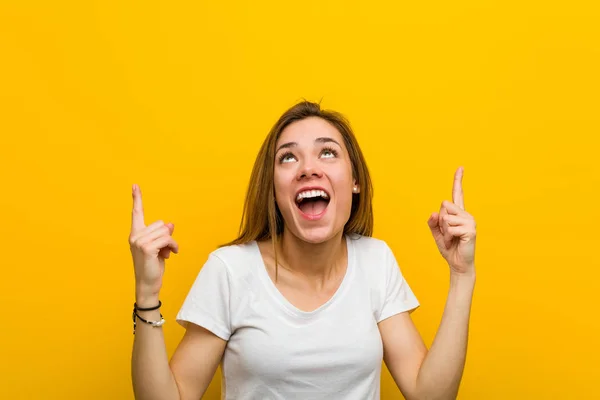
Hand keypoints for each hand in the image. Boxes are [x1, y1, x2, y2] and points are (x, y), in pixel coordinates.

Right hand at [128, 184, 178, 298]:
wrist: (148, 283)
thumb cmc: (153, 265)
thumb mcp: (159, 247)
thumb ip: (162, 234)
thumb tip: (170, 224)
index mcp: (136, 233)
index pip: (137, 213)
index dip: (137, 198)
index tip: (135, 185)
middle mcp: (135, 236)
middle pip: (160, 223)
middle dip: (167, 235)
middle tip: (165, 249)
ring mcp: (139, 242)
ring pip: (165, 231)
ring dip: (171, 242)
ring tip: (167, 253)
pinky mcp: (147, 248)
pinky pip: (167, 239)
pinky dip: (173, 246)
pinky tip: (171, 255)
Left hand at [427, 167, 476, 274]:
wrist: (458, 263)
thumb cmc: (449, 248)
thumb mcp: (437, 233)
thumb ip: (433, 222)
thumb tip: (434, 213)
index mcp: (458, 213)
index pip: (458, 193)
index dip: (458, 180)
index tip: (460, 167)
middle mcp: (465, 214)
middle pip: (444, 205)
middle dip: (440, 221)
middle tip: (448, 234)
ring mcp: (469, 221)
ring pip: (446, 217)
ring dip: (444, 231)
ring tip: (452, 238)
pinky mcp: (470, 229)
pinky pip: (450, 227)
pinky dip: (448, 236)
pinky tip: (456, 241)